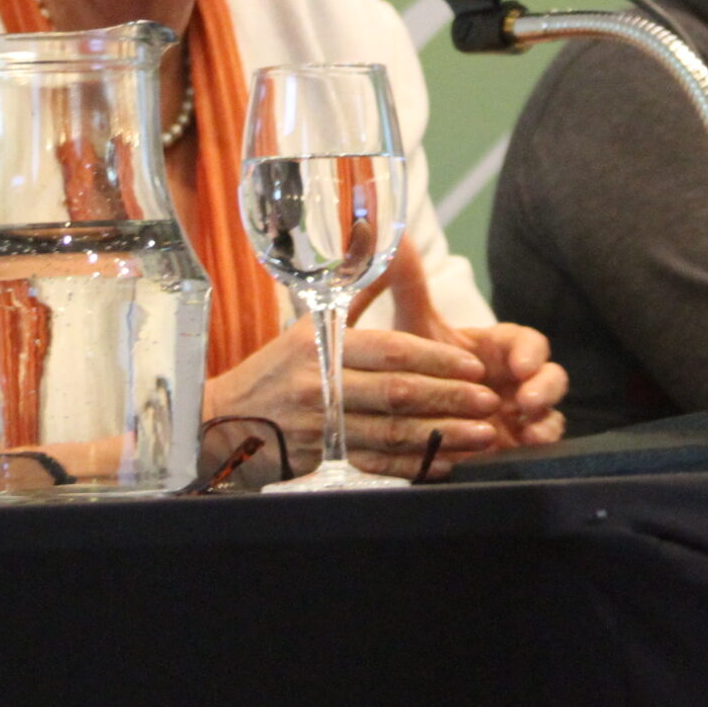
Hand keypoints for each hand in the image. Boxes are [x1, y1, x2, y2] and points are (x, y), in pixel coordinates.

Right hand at [203, 319, 511, 480]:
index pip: (390, 351)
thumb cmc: (274, 368)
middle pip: (398, 394)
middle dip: (449, 398)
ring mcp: (319, 429)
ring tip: (483, 434)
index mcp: (321, 347)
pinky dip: (414, 465)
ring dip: (443, 436)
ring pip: (393, 433)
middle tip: (488, 400)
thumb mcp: (309, 323)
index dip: (436, 358)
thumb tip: (385, 241)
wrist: (218, 420)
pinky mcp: (320, 462)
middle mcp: (319, 387)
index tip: (473, 364)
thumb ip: (355, 290)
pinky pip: (376, 466)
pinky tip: (447, 462)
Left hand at [387, 240, 567, 453]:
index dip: (530, 352)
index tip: (519, 364)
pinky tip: (523, 447)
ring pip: (552, 411)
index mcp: (500, 350)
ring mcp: (521, 413)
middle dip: (545, 386)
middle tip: (527, 400)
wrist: (407, 419)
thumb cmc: (420, 366)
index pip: (528, 342)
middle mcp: (517, 380)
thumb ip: (409, 286)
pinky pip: (542, 442)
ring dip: (545, 417)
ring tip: (528, 428)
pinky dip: (538, 444)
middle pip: (551, 375)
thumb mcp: (414, 328)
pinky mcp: (518, 443)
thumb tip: (397, 238)